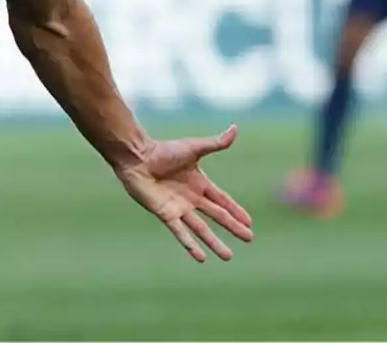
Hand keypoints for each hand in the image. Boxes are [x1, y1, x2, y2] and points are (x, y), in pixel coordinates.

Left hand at [115, 125, 253, 262]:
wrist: (137, 157)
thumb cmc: (163, 151)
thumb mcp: (194, 148)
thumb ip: (216, 143)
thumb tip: (235, 129)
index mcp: (199, 183)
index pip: (222, 200)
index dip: (235, 211)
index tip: (249, 222)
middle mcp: (191, 198)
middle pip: (216, 216)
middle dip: (233, 227)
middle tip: (249, 239)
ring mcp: (179, 208)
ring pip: (201, 229)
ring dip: (215, 243)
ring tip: (228, 257)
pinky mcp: (165, 214)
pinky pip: (180, 233)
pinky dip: (190, 245)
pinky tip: (201, 258)